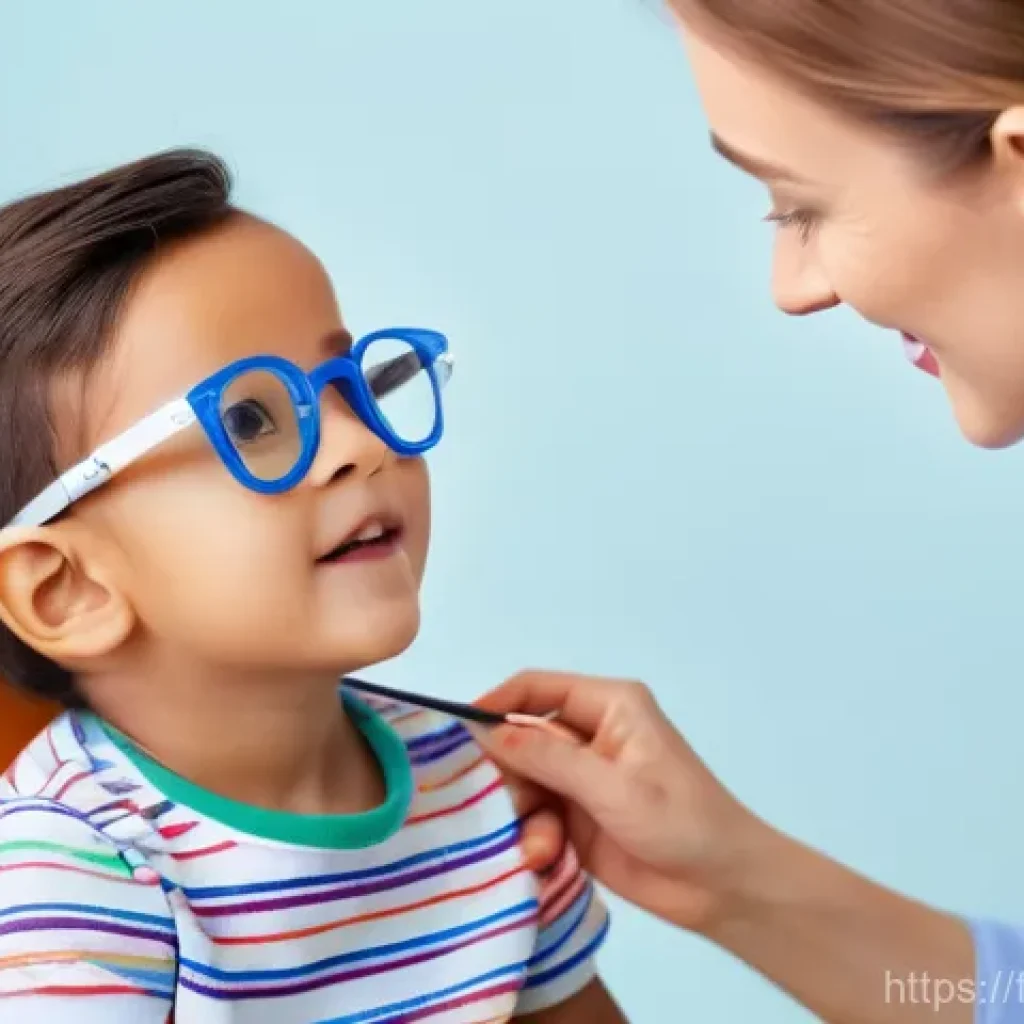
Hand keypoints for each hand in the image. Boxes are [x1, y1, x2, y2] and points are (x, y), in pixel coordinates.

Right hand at [475, 669, 763, 932]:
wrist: (722, 887)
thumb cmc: (680, 822)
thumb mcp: (611, 786)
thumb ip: (546, 758)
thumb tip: (485, 731)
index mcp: (608, 706)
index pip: (536, 688)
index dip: (494, 704)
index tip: (455, 734)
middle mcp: (589, 735)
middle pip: (521, 740)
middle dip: (508, 776)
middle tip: (504, 809)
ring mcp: (581, 777)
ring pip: (522, 783)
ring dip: (522, 815)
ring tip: (539, 846)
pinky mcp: (576, 816)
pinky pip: (534, 816)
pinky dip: (534, 837)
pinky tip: (546, 860)